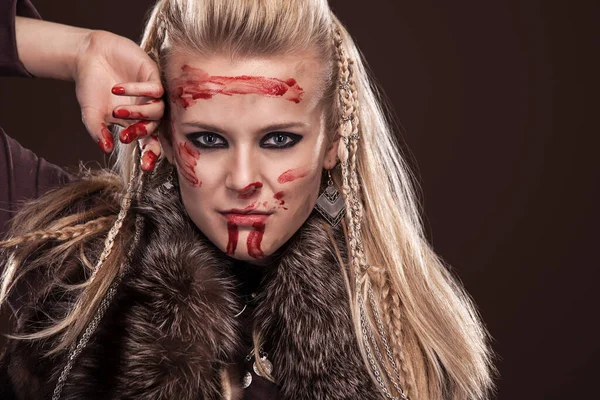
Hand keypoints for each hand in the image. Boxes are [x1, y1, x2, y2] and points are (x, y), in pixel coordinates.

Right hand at [74, 30, 163, 170]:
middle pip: (156, 128)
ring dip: (138, 113)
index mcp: (135, 123)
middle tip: (125, 135)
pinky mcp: (152, 75)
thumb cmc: (91, 85)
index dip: (150, 154)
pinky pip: (155, 88)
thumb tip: (105, 149)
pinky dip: (138, 91)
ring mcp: (151, 93)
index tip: (145, 166)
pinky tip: (119, 88)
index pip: (148, 142)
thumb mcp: (91, 113)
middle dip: (142, 133)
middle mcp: (146, 110)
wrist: (88, 56)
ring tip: (118, 111)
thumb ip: (97, 131)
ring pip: (158, 110)